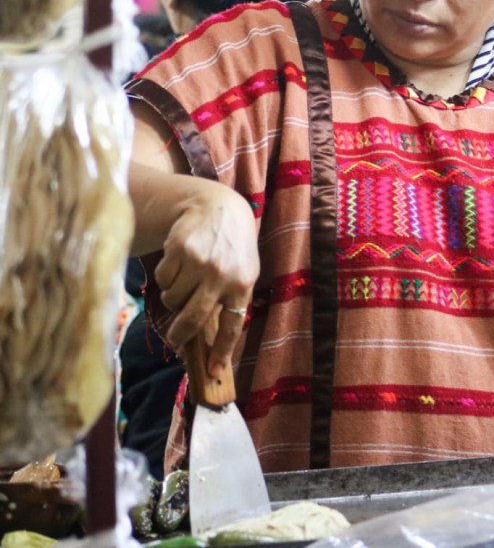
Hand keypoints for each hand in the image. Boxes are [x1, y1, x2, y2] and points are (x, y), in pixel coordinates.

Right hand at [154, 181, 259, 376]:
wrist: (219, 208)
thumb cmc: (233, 247)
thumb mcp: (244, 270)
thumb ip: (232, 300)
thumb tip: (215, 342)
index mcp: (242, 284)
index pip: (232, 326)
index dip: (221, 352)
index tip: (212, 373)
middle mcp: (221, 275)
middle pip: (193, 319)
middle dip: (181, 333)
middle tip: (176, 338)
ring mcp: (198, 262)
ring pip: (172, 299)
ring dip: (174, 296)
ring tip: (186, 279)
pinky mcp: (178, 250)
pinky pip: (162, 279)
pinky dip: (166, 277)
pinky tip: (179, 262)